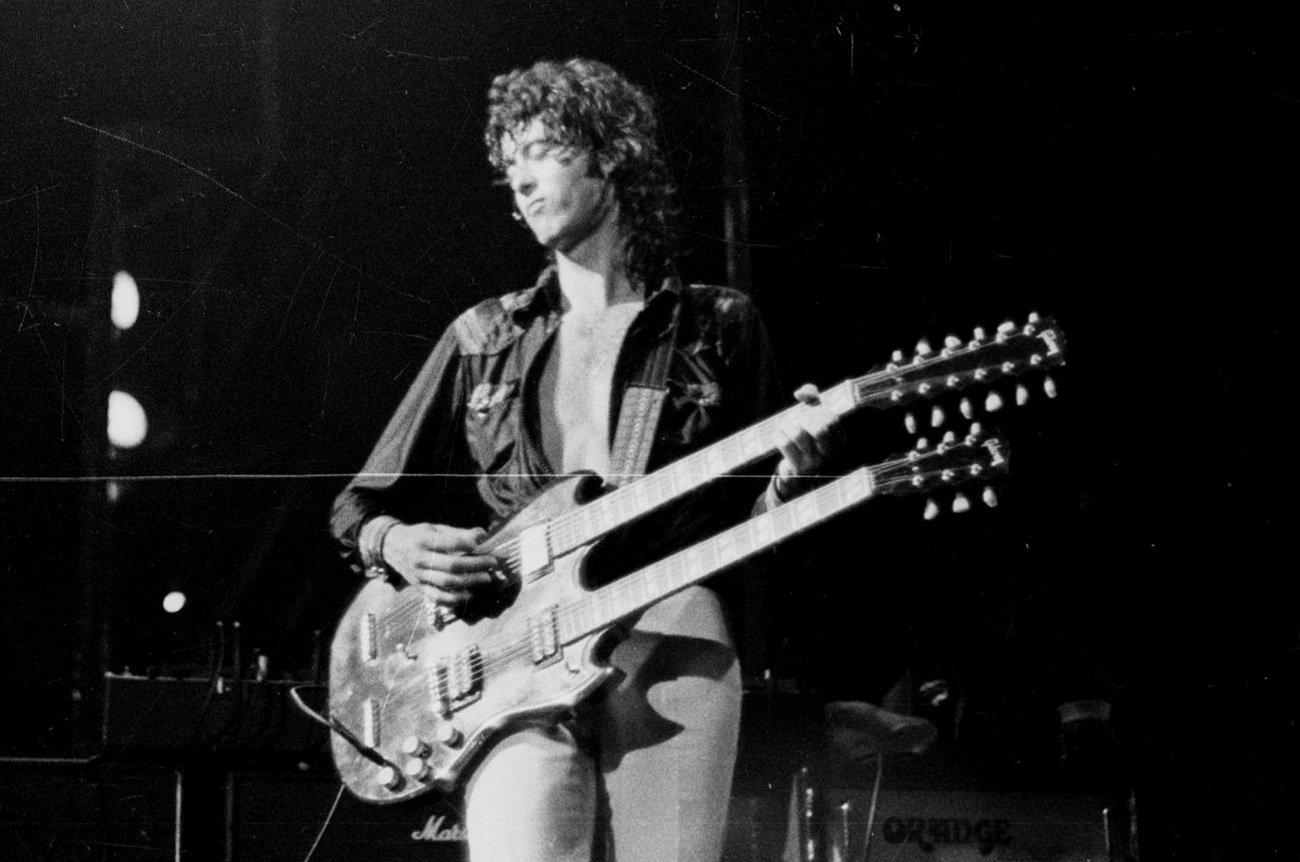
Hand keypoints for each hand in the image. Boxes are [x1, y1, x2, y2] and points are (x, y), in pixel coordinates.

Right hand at [382, 523, 498, 608]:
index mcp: (423, 541)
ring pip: (447, 583)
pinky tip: (470, 594)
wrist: (391, 548)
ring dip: (470, 582)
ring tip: (487, 578)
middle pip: (452, 565)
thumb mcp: (434, 528)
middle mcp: (419, 560)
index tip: (483, 544)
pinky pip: (439, 598)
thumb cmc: (418, 536)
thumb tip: (482, 535)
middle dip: (476, 565)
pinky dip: (456, 599)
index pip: (449, 543)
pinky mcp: (420, 589)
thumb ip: (458, 533)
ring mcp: (419, 577)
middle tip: (493, 563)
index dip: (468, 544)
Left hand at [772, 383, 837, 499]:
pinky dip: (778, 434)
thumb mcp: (813, 416)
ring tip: (784, 426)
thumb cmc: (807, 437)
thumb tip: (799, 393)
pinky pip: (784, 444)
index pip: (831, 419)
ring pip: (798, 434)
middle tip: (796, 420)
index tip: (808, 412)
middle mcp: (830, 453)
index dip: (816, 410)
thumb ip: (811, 397)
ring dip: (787, 425)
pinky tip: (778, 435)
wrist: (796, 471)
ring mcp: (814, 462)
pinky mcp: (798, 468)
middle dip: (804, 419)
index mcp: (839, 440)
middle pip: (819, 429)